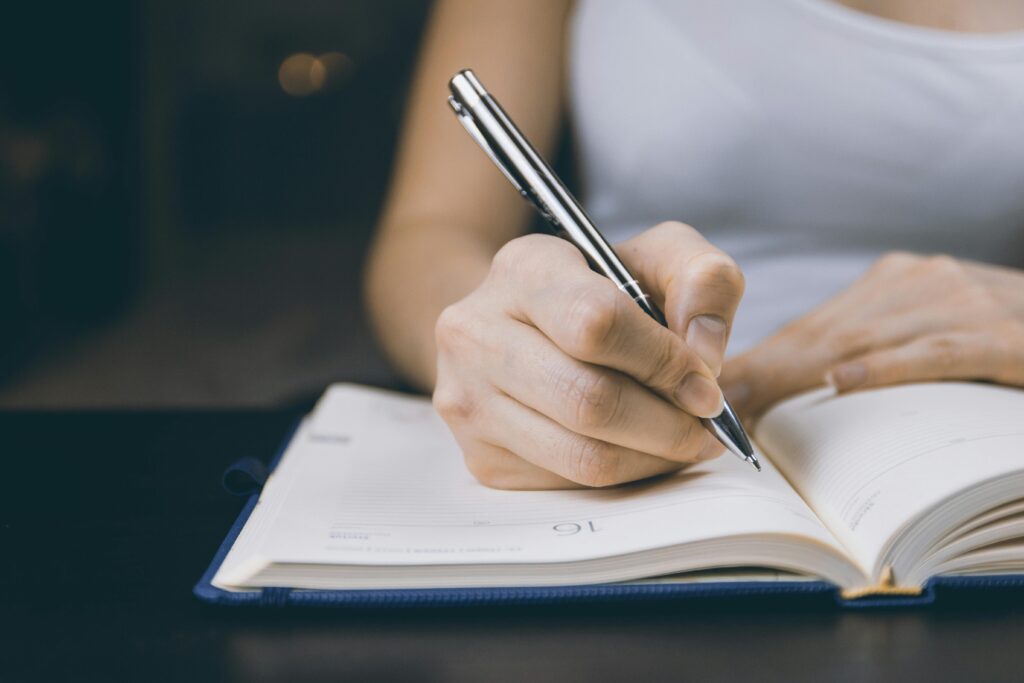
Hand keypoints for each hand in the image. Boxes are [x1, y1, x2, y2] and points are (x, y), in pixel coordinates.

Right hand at [433, 222, 744, 488]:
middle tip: (705, 426)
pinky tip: (639, 450)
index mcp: (523, 269)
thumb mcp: (658, 260)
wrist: (524, 329)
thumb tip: (704, 354)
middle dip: (668, 423)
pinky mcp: (481, 458)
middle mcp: (476, 333)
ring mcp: (469, 401)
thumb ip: (703, 281)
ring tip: (683, 440)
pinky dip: (624, 476)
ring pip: (583, 456)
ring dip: (653, 458)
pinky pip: (569, 485)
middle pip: (589, 401)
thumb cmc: (602, 293)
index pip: (596, 324)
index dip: (663, 362)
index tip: (705, 385)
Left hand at [721, 252, 1023, 418]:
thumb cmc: (1002, 335)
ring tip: (746, 403)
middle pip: (825, 332)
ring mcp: (962, 302)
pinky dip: (888, 367)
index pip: (814, 326)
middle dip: (762, 371)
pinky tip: (843, 381)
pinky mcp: (1005, 333)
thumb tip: (807, 391)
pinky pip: (937, 351)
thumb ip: (877, 347)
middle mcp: (920, 283)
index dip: (759, 360)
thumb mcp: (933, 328)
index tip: (710, 390)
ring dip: (800, 374)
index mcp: (897, 285)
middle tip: (707, 403)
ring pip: (866, 340)